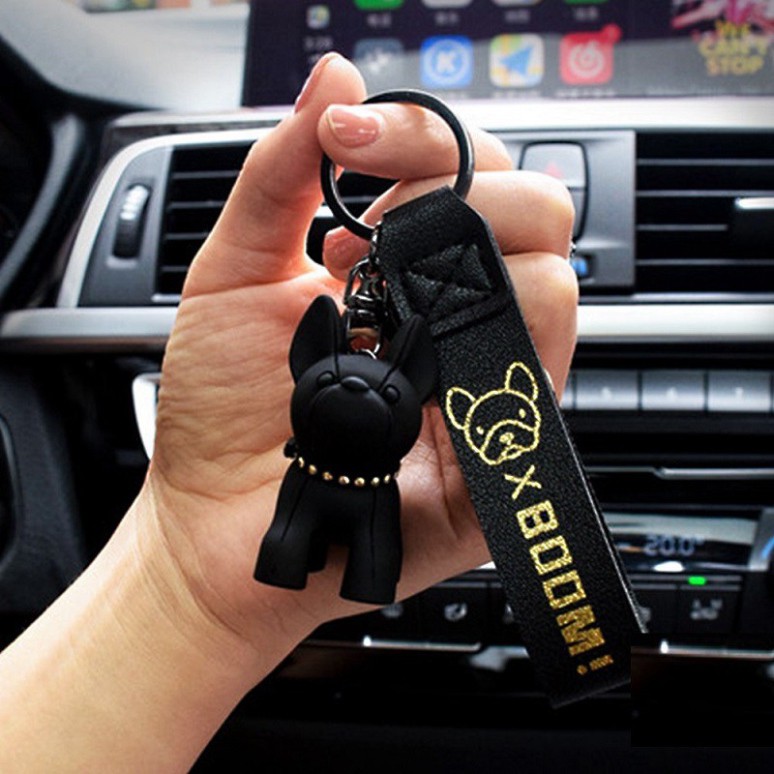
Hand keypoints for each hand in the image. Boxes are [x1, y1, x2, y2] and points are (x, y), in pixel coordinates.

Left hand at [141, 54, 577, 672]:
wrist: (210, 524)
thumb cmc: (224, 410)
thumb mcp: (234, 273)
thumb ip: (283, 175)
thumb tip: (336, 76)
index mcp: (417, 275)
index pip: (477, 174)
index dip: (428, 138)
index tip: (350, 137)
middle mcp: (462, 324)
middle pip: (541, 216)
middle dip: (455, 196)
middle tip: (366, 234)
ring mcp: (487, 389)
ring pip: (553, 287)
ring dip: (463, 267)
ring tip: (372, 299)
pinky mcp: (494, 460)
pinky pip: (534, 385)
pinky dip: (479, 352)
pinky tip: (400, 365)